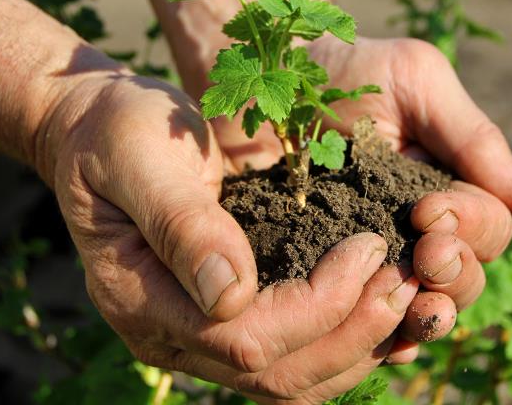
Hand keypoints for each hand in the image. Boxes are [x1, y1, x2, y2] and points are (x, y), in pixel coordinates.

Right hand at [40, 72, 419, 401]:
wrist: (101, 132)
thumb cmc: (118, 132)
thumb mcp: (141, 157)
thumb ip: (182, 224)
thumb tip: (231, 293)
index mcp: (140, 298)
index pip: (244, 337)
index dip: (317, 305)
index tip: (367, 249)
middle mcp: (170, 335)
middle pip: (277, 374)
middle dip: (353, 333)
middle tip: (408, 281)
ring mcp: (198, 337)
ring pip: (292, 382)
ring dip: (358, 348)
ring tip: (410, 297)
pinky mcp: (227, 322)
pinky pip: (293, 359)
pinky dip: (344, 342)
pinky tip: (381, 307)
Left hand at [209, 36, 511, 349]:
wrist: (262, 77)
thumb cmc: (346, 70)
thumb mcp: (416, 81)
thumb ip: (476, 140)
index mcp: (449, 189)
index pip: (488, 229)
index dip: (471, 227)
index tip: (428, 208)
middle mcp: (418, 232)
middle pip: (463, 279)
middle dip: (454, 273)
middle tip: (424, 252)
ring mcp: (374, 260)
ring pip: (423, 310)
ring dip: (428, 313)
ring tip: (412, 303)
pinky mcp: (326, 279)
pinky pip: (367, 326)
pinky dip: (383, 339)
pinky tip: (383, 341)